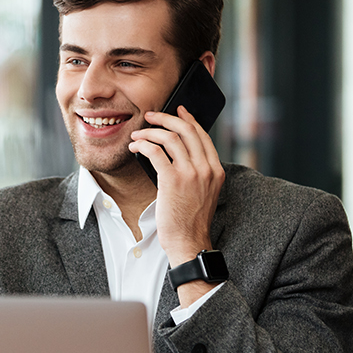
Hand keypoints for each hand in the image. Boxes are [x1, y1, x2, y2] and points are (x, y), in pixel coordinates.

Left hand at [129, 106, 224, 304]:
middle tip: (151, 115)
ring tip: (137, 134)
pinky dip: (143, 144)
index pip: (202, 136)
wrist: (188, 242)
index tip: (177, 110)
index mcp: (216, 170)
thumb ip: (198, 173)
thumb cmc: (191, 221)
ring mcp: (191, 173)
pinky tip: (135, 146)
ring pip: (170, 138)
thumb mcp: (204, 193)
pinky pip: (156, 151)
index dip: (188, 119)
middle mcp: (206, 168)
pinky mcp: (173, 180)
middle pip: (187, 130)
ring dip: (150, 132)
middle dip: (167, 118)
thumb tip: (179, 153)